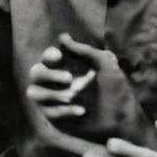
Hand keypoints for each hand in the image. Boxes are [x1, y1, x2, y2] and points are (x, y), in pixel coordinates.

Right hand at [27, 34, 151, 145]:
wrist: (123, 119)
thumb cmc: (115, 89)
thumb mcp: (105, 65)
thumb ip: (84, 50)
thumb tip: (62, 37)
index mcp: (66, 68)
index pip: (47, 58)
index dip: (49, 56)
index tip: (59, 57)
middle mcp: (55, 83)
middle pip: (35, 73)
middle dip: (48, 75)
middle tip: (68, 78)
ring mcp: (53, 101)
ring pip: (33, 93)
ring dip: (52, 94)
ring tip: (73, 96)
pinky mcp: (55, 118)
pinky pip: (49, 112)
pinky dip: (64, 110)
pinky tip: (81, 110)